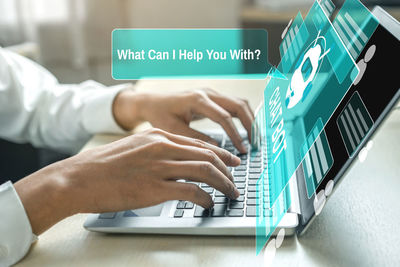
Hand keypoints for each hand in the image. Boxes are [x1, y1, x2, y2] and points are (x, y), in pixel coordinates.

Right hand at [15, 128, 239, 234]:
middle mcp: (162, 147)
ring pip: (205, 171)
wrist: (78, 177)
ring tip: (230, 193)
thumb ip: (156, 151)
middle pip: (207, 155)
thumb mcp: (133, 148)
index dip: (220, 154)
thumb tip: (176, 162)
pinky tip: (208, 203)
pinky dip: (205, 197)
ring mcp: (159, 166)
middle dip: (227, 169)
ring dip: (222, 183)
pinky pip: (191, 191)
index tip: (231, 162)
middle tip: (235, 180)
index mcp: (157, 136)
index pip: (198, 143)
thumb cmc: (103, 166)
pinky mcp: (155, 188)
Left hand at [113, 88, 253, 152]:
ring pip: (239, 103)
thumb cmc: (160, 116)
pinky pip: (234, 105)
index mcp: (197, 100)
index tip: (242, 150)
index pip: (224, 117)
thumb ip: (195, 140)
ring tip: (254, 140)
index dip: (235, 135)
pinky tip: (245, 132)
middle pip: (238, 105)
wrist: (152, 102)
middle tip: (255, 145)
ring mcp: (212, 93)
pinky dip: (243, 118)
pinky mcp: (213, 97)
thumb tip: (217, 150)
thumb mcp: (174, 131)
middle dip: (250, 125)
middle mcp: (207, 93)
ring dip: (250, 120)